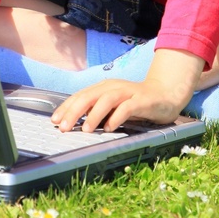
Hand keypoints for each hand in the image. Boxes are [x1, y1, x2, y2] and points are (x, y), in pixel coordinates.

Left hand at [51, 78, 184, 132]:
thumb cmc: (134, 103)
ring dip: (94, 115)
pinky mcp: (142, 100)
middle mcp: (113, 87)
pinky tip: (109, 128)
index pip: (80, 96)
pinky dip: (117, 117)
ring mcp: (128, 92)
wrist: (164, 95)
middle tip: (63, 127)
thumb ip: (96, 111)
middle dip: (74, 111)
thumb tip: (74, 123)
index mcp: (103, 88)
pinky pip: (127, 107)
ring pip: (106, 100)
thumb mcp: (112, 106)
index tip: (54, 121)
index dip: (66, 108)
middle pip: (89, 96)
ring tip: (85, 129)